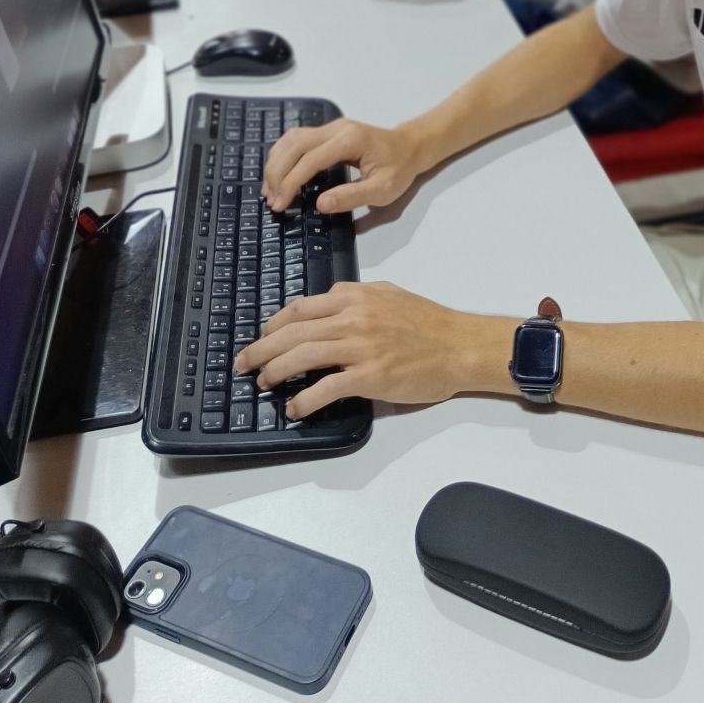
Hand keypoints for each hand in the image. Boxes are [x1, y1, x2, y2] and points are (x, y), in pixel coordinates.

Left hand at [234, 281, 504, 420]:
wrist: (460, 345)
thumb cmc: (429, 322)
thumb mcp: (389, 294)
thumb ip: (356, 297)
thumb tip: (328, 303)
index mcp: (356, 296)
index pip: (302, 307)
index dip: (275, 324)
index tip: (262, 336)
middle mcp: (354, 318)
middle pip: (294, 331)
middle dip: (262, 348)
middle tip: (244, 364)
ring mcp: (361, 347)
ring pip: (303, 356)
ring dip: (276, 371)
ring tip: (263, 383)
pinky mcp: (370, 376)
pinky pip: (327, 388)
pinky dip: (305, 399)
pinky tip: (294, 408)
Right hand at [262, 116, 427, 213]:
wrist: (411, 146)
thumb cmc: (399, 169)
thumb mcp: (383, 190)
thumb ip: (352, 196)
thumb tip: (320, 204)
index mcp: (349, 141)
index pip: (310, 160)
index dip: (291, 183)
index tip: (280, 204)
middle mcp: (336, 129)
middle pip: (295, 145)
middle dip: (277, 172)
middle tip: (271, 199)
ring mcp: (331, 127)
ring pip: (292, 139)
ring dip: (277, 162)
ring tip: (270, 189)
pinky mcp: (328, 132)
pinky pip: (298, 139)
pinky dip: (283, 156)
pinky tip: (280, 173)